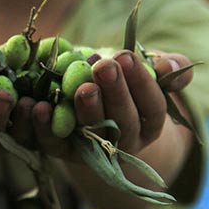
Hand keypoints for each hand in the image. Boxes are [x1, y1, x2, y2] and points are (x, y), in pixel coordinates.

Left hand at [29, 50, 193, 158]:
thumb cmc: (126, 80)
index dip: (141, 83)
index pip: (151, 107)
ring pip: (91, 135)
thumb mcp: (151, 71)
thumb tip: (171, 66)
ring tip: (81, 87)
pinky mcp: (63, 152)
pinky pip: (53, 144)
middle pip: (122, 122)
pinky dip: (43, 127)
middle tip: (104, 66)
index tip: (127, 57)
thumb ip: (170, 68)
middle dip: (114, 93)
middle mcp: (124, 142)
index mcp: (149, 123)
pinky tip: (37, 105)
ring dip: (85, 111)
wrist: (96, 100)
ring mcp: (93, 150)